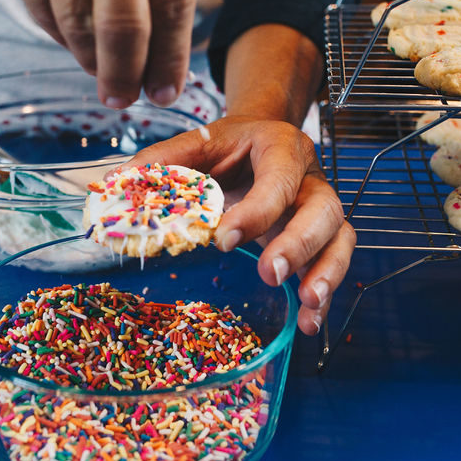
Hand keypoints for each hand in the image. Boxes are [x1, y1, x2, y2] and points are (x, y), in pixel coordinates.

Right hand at [0, 0, 195, 108]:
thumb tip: (164, 33)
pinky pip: (37, 6)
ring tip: (101, 72)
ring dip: (90, 61)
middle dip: (126, 77)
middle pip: (123, 28)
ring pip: (75, 25)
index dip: (171, 57)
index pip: (172, 1)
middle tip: (126, 98)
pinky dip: (57, 32)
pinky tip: (70, 36)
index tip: (166, 89)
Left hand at [126, 116, 355, 335]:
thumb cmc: (230, 146)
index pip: (278, 181)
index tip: (223, 240)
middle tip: (270, 274)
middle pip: (323, 210)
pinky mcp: (322, 237)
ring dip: (327, 272)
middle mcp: (311, 178)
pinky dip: (326, 295)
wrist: (262, 137)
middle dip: (300, 244)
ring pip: (340, 238)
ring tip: (307, 302)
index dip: (256, 212)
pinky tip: (308, 323)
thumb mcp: (199, 143)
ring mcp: (320, 209)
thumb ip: (163, 161)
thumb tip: (120, 182)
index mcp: (281, 149)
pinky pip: (334, 264)